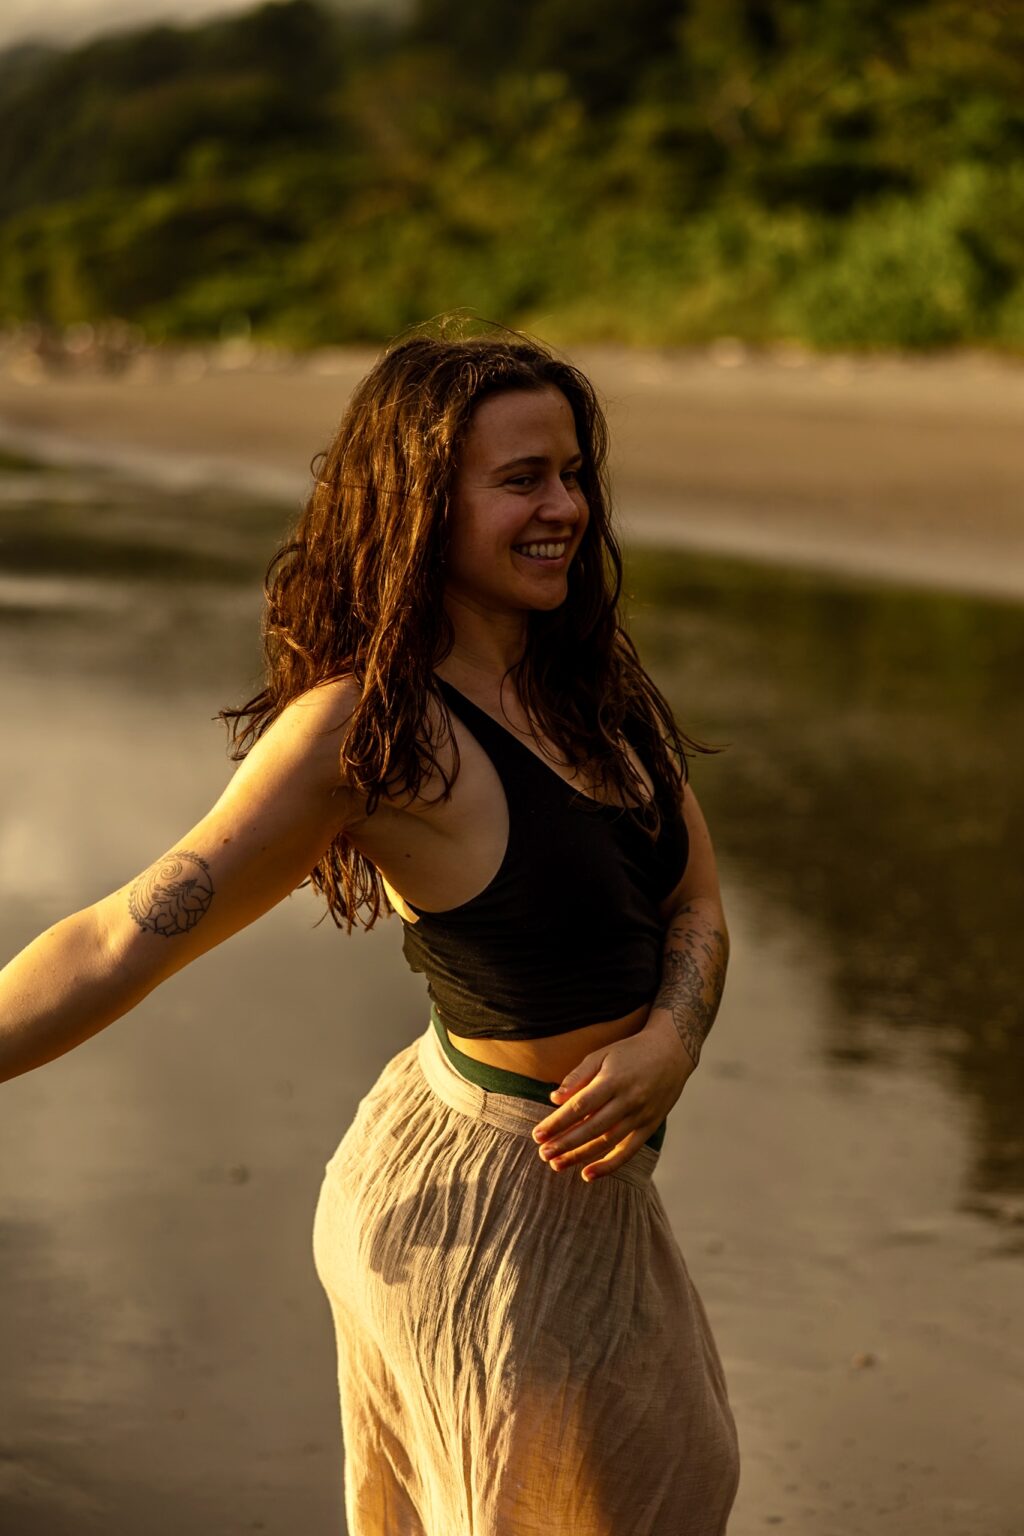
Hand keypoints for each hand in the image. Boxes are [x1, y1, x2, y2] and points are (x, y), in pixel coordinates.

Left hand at [531, 1012, 694, 1181]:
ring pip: (607, 1142)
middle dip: (565, 1143)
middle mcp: (628, 1100)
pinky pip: (628, 1151)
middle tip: (543, 1154)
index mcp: (613, 1079)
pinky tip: (588, 1174)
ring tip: (556, 1165)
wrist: (672, 1051)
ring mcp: (641, 1115)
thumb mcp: (602, 1054)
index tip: (537, 1134)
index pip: (580, 1106)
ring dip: (580, 1156)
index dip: (557, 1122)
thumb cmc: (630, 1052)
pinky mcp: (650, 1126)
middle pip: (591, 1127)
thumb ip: (578, 1076)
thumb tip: (554, 1098)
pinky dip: (609, 1166)